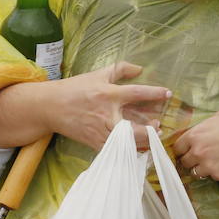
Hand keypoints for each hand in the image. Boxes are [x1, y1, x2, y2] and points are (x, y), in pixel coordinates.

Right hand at [0, 62, 169, 151]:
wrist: (50, 107)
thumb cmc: (75, 88)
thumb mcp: (97, 74)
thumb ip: (120, 69)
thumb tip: (140, 68)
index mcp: (108, 94)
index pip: (136, 93)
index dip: (154, 93)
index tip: (168, 94)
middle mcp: (107, 114)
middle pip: (134, 127)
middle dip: (150, 129)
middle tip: (159, 126)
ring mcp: (100, 131)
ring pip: (126, 142)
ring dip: (141, 142)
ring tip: (152, 138)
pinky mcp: (95, 143)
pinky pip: (115, 150)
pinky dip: (128, 150)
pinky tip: (138, 149)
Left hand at [173, 110, 218, 180]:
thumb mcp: (216, 118)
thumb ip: (201, 129)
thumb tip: (193, 135)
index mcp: (195, 135)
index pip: (177, 148)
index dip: (183, 149)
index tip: (187, 150)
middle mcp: (198, 152)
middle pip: (184, 162)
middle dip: (191, 159)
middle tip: (202, 155)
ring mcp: (208, 165)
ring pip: (195, 172)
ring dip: (202, 168)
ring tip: (215, 160)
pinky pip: (212, 176)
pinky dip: (217, 171)